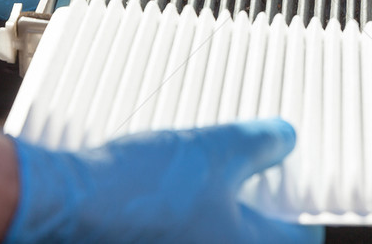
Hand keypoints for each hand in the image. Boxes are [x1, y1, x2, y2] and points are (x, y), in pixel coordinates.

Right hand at [5, 119, 324, 243]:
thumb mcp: (215, 150)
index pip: (301, 236)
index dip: (304, 205)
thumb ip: (259, 144)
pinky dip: (193, 209)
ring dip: (224, 203)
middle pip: (259, 233)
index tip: (301, 182)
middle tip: (258, 165)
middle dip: (261, 199)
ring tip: (215, 166)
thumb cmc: (140, 191)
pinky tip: (180, 178)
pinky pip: (189, 230)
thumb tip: (284, 137)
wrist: (67, 204)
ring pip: (220, 231)